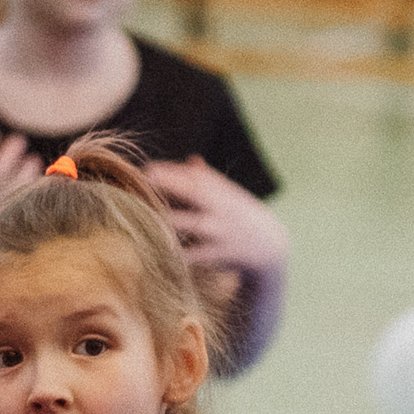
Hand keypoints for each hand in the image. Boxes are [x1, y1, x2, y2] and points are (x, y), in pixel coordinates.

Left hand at [146, 156, 287, 274]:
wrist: (269, 246)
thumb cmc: (241, 216)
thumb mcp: (231, 195)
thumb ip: (208, 179)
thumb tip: (192, 159)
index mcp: (221, 190)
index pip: (195, 175)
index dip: (171, 171)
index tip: (148, 169)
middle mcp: (220, 207)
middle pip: (193, 191)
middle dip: (170, 183)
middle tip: (145, 179)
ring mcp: (218, 230)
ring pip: (190, 223)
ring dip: (168, 219)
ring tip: (143, 216)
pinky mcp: (216, 254)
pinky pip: (193, 254)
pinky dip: (176, 251)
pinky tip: (156, 248)